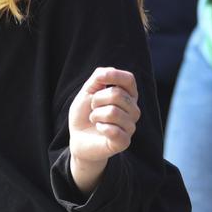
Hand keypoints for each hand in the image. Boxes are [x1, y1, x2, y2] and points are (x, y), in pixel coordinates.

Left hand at [68, 68, 140, 189]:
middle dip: (97, 100)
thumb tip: (110, 70)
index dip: (114, 76)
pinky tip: (100, 129)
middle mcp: (133, 109)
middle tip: (93, 108)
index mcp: (127, 95)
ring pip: (113, 112)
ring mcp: (130, 126)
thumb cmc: (85, 113)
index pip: (129, 79)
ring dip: (96, 115)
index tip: (100, 79)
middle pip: (117, 94)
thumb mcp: (87, 91)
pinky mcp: (124, 141)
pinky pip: (113, 130)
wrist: (78, 138)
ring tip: (95, 119)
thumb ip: (98, 78)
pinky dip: (101, 128)